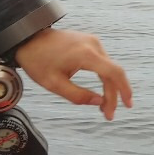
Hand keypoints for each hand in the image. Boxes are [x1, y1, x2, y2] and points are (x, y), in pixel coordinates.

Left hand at [13, 27, 132, 120]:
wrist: (28, 40)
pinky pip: (103, 62)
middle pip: (113, 72)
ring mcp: (92, 41)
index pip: (114, 73)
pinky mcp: (89, 42)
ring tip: (104, 106)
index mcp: (86, 54)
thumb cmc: (37, 61)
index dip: (123, 91)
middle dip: (113, 95)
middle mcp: (93, 45)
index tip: (126, 106)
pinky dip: (104, 77)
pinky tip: (102, 90)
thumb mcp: (54, 84)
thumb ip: (77, 95)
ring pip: (109, 68)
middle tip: (108, 114)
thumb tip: (99, 102)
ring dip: (109, 87)